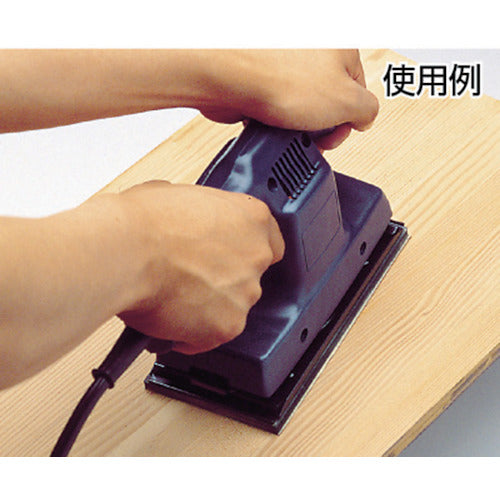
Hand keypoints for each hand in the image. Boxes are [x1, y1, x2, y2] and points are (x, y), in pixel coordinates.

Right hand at [117, 181, 284, 353]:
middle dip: (224, 280)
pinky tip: (170, 321)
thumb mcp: (178, 197)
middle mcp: (256, 256)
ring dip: (209, 307)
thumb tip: (186, 223)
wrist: (125, 252)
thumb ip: (200, 216)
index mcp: (251, 218)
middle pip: (249, 276)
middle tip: (191, 276)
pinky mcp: (227, 326)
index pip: (270, 241)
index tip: (231, 257)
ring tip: (173, 298)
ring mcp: (245, 293)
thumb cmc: (143, 222)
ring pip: (231, 307)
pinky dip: (193, 334)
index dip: (246, 252)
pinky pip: (212, 335)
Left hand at [196, 49, 378, 148]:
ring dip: (297, 125)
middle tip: (311, 137)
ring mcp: (283, 62)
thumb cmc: (281, 82)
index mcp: (338, 47)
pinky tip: (270, 124)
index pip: (357, 90)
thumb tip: (364, 117)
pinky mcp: (261, 76)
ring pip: (300, 104)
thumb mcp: (347, 102)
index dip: (347, 120)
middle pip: (327, 98)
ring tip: (286, 129)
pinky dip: (275, 119)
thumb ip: (367, 110)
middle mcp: (311, 50)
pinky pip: (276, 105)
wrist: (229, 78)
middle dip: (321, 124)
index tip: (334, 136)